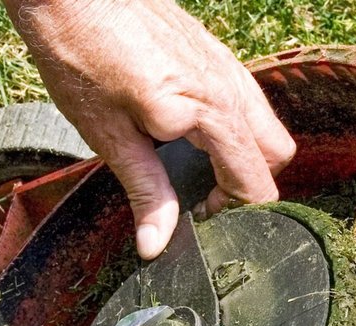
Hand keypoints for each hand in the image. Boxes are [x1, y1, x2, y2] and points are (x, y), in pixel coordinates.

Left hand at [9, 0, 296, 258]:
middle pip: (276, 155)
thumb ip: (145, 191)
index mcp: (209, 113)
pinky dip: (234, 125)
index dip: (235, 213)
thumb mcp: (108, 136)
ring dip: (244, 153)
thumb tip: (156, 244)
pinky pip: (245, 97)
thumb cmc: (79, 54)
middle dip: (250, 184)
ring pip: (265, 123)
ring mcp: (225, 63)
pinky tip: (189, 128)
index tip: (199, 218)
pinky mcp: (212, 50)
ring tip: (196, 165)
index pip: (256, 182)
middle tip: (204, 197)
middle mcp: (229, 86)